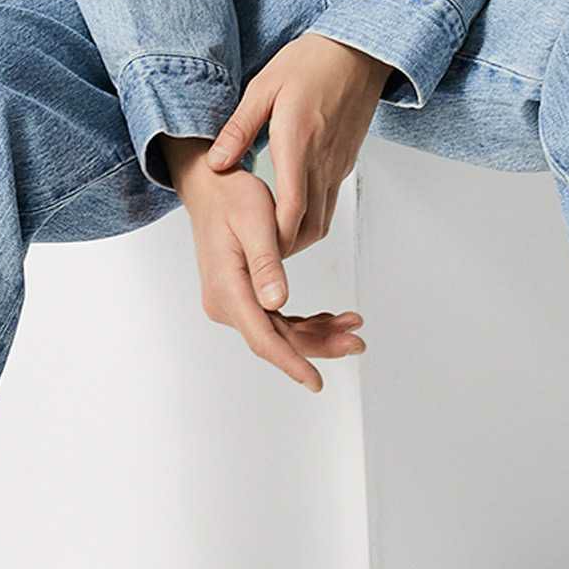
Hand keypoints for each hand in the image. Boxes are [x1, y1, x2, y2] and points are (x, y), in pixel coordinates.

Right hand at [160, 136, 366, 392]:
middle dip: (317, 345)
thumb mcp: (256, 223)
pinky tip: (330, 318)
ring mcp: (232, 302)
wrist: (211, 186)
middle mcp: (225, 303)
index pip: (263, 337)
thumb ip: (266, 264)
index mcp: (227, 289)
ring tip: (352, 327)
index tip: (316, 382)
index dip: (292, 362)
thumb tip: (277, 303)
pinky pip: (275, 318)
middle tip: (357, 342)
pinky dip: (304, 320)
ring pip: (279, 330)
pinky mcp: (241, 296)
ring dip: (316, 333)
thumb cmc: (232, 197)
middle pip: (276, 338)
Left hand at [205, 34, 393, 255]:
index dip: (275, 237)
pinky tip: (289, 213)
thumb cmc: (310, 62)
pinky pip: (330, 202)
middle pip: (310, 226)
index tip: (255, 250)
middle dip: (284, 248)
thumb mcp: (263, 87)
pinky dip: (310, 218)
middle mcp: (322, 160)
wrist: (358, 51)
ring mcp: (338, 164)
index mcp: (298, 141)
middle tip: (256, 254)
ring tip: (269, 240)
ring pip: (323, 220)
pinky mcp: (345, 162)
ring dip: (298, 237)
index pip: (292, 207)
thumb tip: (217, 163)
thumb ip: (239, 128)